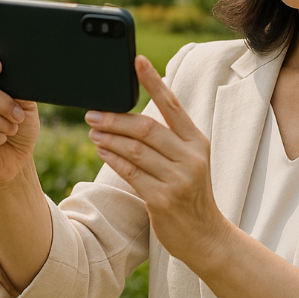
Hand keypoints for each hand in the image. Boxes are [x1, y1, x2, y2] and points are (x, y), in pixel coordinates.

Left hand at [84, 56, 230, 266]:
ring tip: (92, 130)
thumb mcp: (190, 161)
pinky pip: (130, 173)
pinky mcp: (162, 199)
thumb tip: (135, 115)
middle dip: (115, 118)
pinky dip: (112, 159)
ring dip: (109, 138)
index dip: (153, 81)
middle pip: (146, 128)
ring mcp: (177, 179)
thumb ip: (170, 139)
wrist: (205, 236)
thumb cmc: (191, 194)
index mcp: (197, 142)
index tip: (137, 61)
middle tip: (93, 113)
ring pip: (135, 150)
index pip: (172, 105)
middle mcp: (190, 157)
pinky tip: (101, 150)